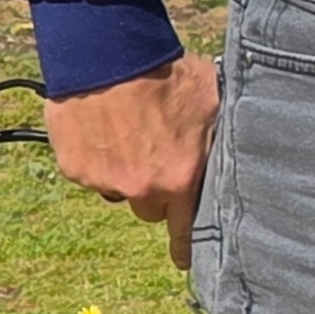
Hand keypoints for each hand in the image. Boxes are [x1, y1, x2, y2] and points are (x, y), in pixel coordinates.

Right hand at [44, 56, 219, 268]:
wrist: (108, 52)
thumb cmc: (168, 72)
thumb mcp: (214, 103)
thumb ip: (220, 141)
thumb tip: (239, 157)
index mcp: (179, 179)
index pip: (185, 230)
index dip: (186, 247)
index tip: (186, 261)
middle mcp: (141, 188)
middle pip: (151, 208)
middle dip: (156, 190)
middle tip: (157, 156)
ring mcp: (104, 180)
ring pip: (119, 190)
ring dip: (126, 173)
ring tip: (131, 134)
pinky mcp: (75, 167)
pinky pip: (91, 173)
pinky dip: (97, 158)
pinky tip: (105, 127)